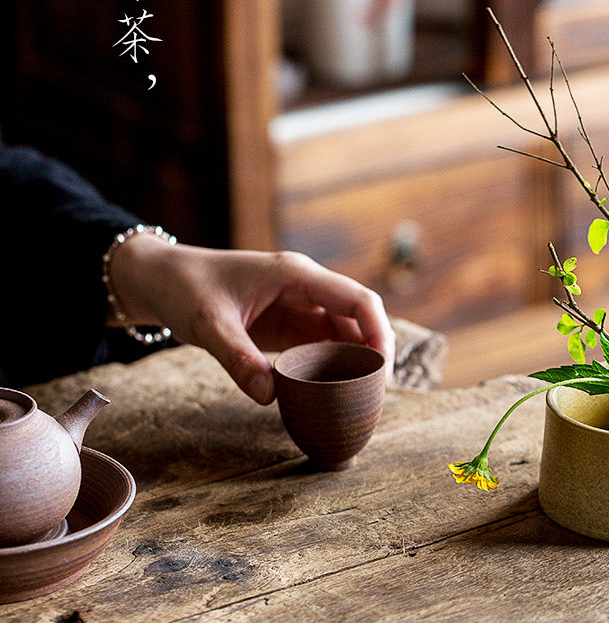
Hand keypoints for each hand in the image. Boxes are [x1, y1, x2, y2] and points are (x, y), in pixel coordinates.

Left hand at [107, 235, 394, 403]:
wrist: (162, 279)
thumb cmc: (185, 288)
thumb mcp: (208, 323)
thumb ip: (238, 358)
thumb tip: (270, 397)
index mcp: (296, 275)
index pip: (357, 299)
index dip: (378, 333)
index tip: (381, 371)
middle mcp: (306, 287)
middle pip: (359, 317)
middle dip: (374, 352)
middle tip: (375, 395)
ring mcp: (299, 305)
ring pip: (345, 332)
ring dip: (355, 361)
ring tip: (360, 399)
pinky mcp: (288, 324)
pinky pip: (322, 344)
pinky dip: (332, 366)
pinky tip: (333, 391)